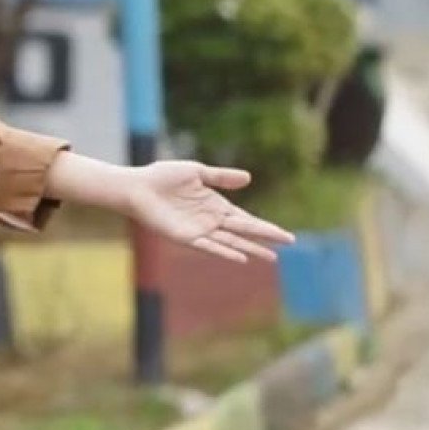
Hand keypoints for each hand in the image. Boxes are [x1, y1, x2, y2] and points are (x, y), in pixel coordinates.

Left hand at [123, 161, 294, 263]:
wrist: (138, 186)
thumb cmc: (163, 176)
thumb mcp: (197, 171)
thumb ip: (221, 177)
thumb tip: (248, 178)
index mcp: (215, 205)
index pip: (246, 218)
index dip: (265, 226)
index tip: (285, 235)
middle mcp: (211, 220)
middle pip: (244, 230)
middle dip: (266, 236)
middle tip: (290, 242)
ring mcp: (200, 230)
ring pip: (232, 241)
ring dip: (251, 248)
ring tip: (272, 258)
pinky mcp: (185, 237)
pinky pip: (209, 246)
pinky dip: (225, 251)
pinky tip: (241, 257)